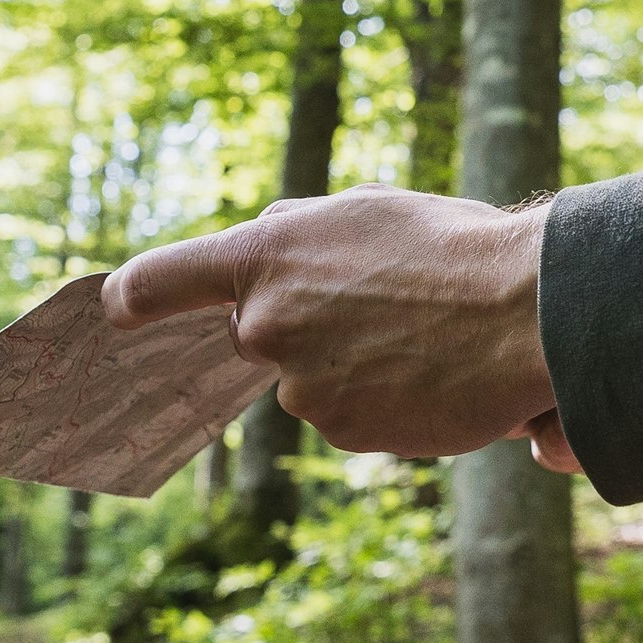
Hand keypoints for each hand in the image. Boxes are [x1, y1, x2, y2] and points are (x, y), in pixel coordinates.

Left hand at [102, 187, 582, 473]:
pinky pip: (346, 415)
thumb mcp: (367, 210)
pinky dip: (378, 401)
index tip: (117, 310)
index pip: (161, 279)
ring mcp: (297, 385)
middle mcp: (264, 322)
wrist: (524, 313)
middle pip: (255, 333)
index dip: (133, 296)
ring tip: (420, 337)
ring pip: (307, 378)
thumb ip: (301, 230)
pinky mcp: (337, 432)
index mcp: (264, 252)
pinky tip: (427, 376)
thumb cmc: (454, 247)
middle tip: (374, 304)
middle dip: (299, 325)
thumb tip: (270, 236)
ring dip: (348, 364)